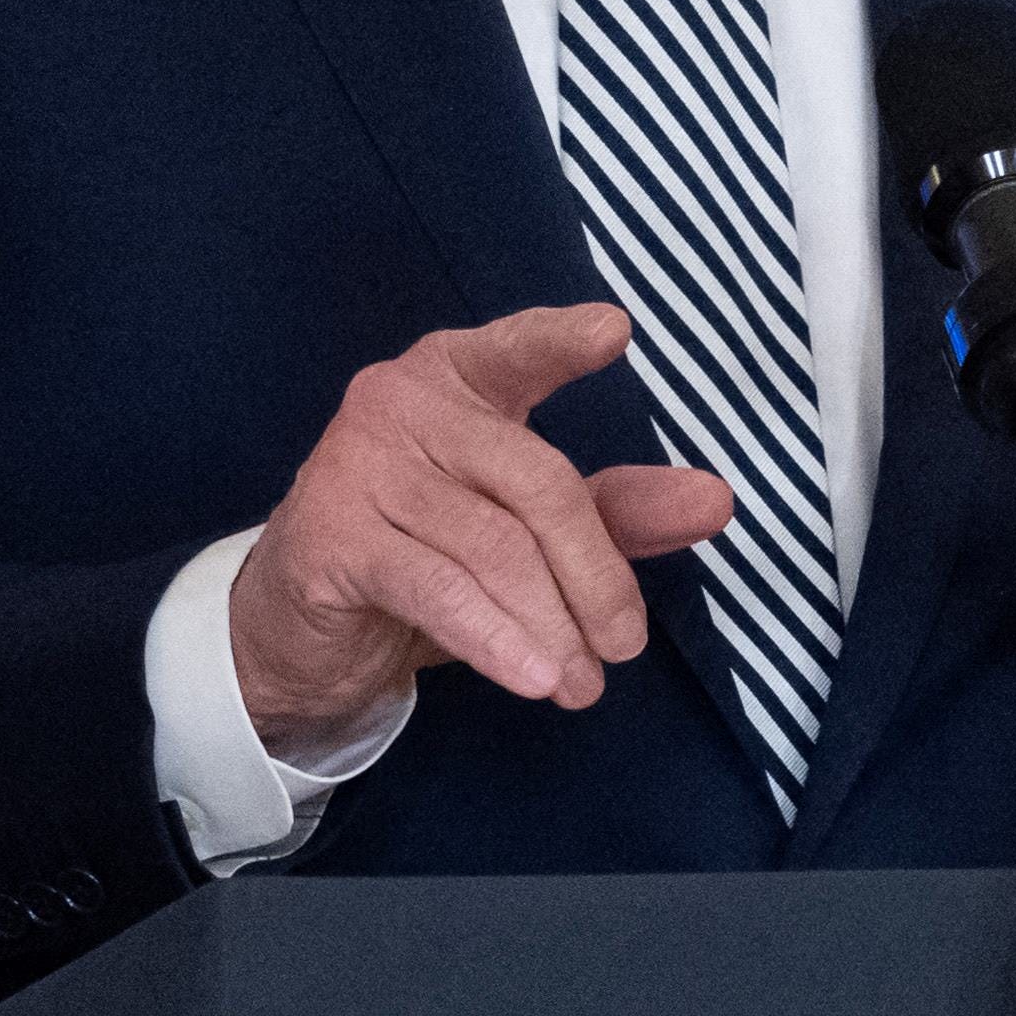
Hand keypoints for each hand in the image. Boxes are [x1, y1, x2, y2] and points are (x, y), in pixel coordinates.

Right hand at [230, 300, 732, 753]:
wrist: (302, 626)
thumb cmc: (428, 556)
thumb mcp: (531, 533)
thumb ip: (618, 509)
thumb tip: (713, 500)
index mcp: (457, 378)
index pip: (516, 352)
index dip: (560, 342)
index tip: (615, 331)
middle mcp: (401, 404)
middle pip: (538, 481)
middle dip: (596, 574)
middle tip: (624, 647)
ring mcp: (356, 465)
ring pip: (493, 546)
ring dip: (552, 626)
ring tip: (583, 684)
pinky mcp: (330, 537)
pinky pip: (438, 588)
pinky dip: (496, 638)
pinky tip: (534, 677)